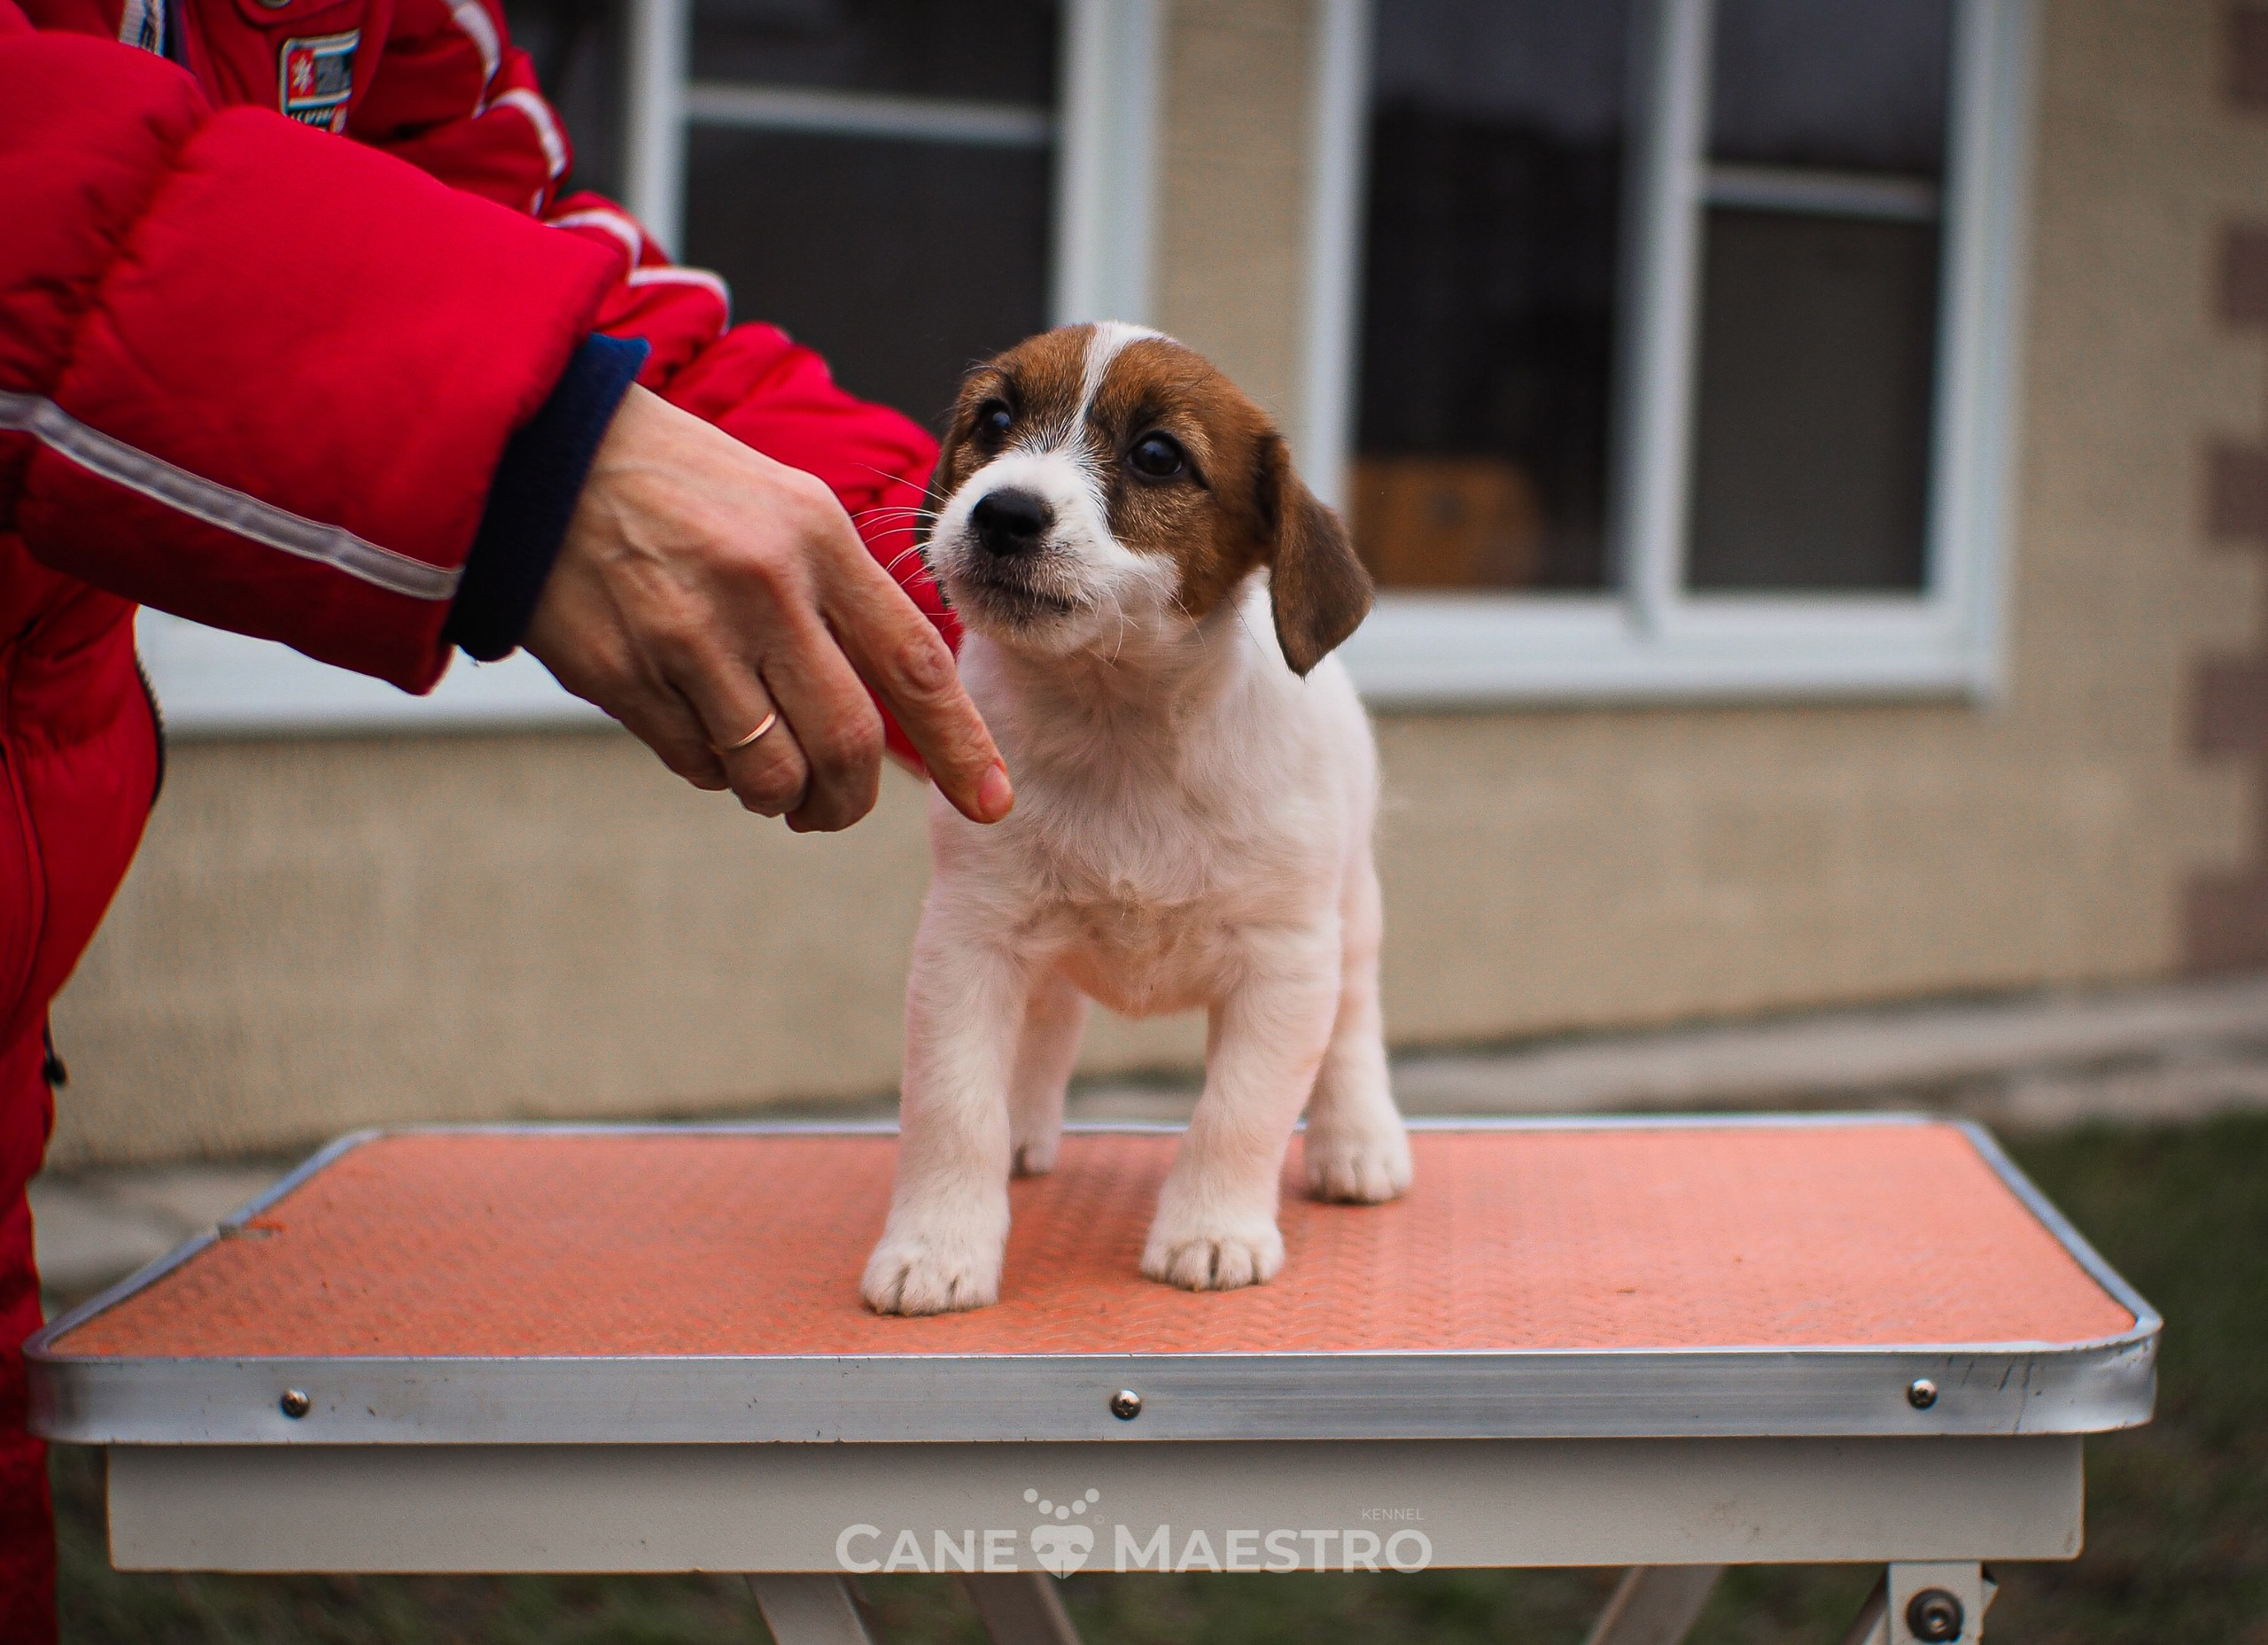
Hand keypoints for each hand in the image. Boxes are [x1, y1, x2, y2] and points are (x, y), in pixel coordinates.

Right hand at [523, 385, 1012, 831]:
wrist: (541, 453)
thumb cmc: (683, 487)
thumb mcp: (786, 509)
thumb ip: (848, 599)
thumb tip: (905, 711)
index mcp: (816, 537)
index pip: (913, 664)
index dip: (961, 746)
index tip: (992, 803)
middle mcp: (761, 586)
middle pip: (846, 742)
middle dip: (851, 801)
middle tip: (838, 809)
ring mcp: (687, 634)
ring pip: (769, 773)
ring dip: (781, 798)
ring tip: (769, 777)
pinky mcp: (620, 673)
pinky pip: (697, 763)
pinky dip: (715, 771)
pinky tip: (703, 729)